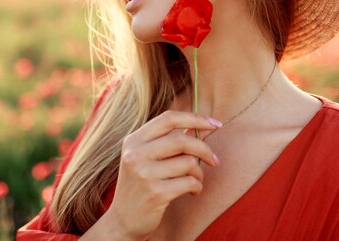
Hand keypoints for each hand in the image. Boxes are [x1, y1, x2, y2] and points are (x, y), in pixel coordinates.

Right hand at [104, 110, 220, 240]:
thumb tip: (198, 127)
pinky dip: (198, 187)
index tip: (215, 123)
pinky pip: (190, 182)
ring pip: (189, 163)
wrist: (123, 220)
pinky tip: (193, 192)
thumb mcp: (146, 158)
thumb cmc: (140, 185)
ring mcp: (144, 174)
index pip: (168, 118)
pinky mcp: (155, 193)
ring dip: (200, 173)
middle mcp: (136, 154)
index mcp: (134, 140)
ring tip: (196, 180)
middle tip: (214, 160)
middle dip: (205, 149)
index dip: (195, 118)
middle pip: (182, 140)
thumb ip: (168, 141)